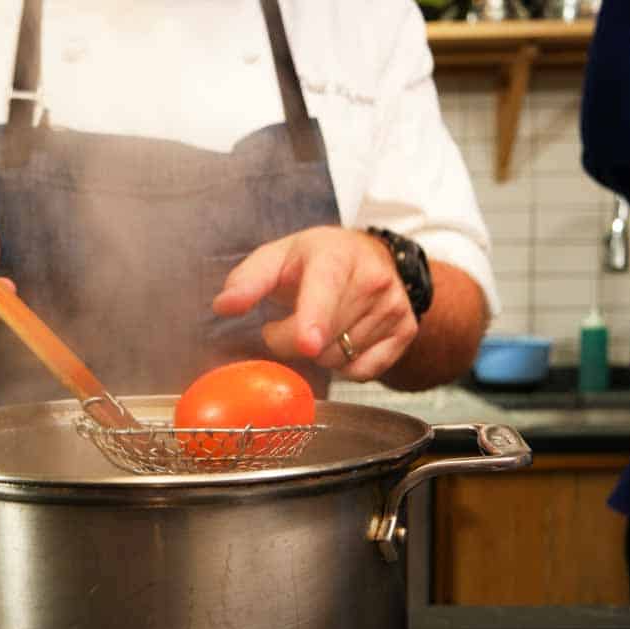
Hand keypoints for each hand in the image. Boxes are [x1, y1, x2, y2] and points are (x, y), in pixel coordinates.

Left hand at [212, 226, 417, 380]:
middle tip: (291, 320)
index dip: (314, 319)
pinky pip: (362, 371)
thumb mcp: (278, 257)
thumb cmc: (318, 259)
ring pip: (339, 358)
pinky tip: (343, 338)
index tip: (307, 342)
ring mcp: (393, 307)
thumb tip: (225, 305)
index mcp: (336, 256)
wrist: (372, 258)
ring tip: (321, 324)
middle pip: (321, 338)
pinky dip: (344, 365)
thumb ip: (248, 280)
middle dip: (292, 340)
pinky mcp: (404, 332)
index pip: (325, 290)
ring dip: (318, 352)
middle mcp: (372, 279)